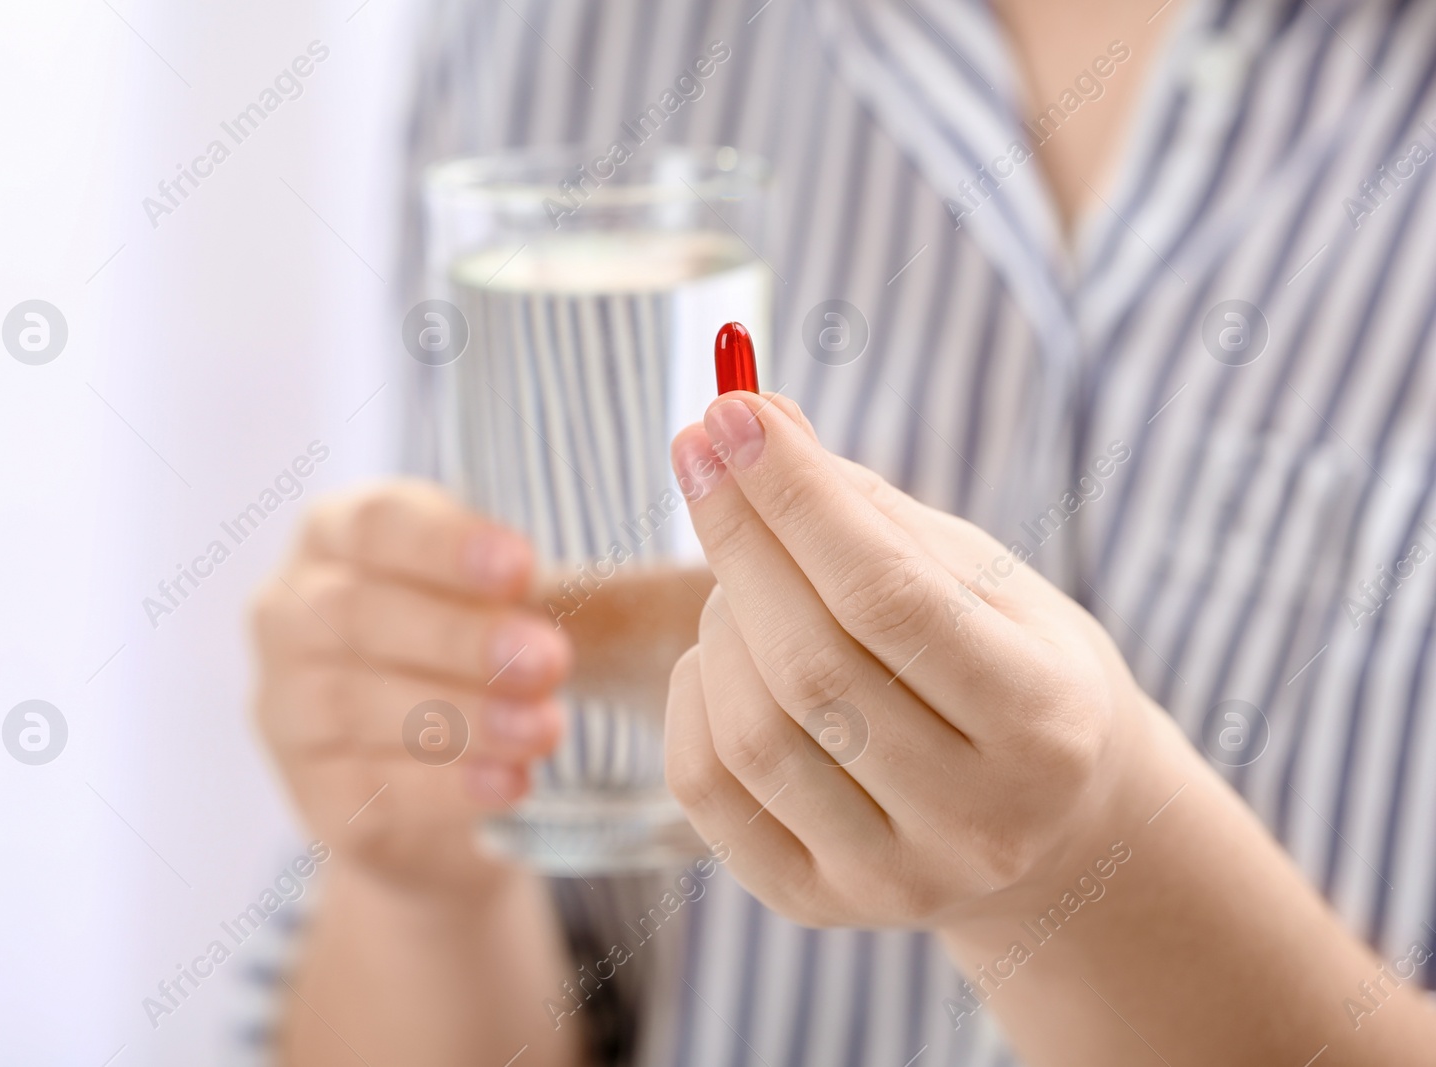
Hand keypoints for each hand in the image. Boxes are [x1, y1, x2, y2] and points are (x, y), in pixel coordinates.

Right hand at [250, 480, 570, 895]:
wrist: (431, 778)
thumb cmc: (470, 649)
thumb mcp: (491, 597)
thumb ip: (520, 586)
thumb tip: (624, 592)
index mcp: (333, 535)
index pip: (374, 523)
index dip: (445, 546)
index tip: (523, 566)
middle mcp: (288, 614)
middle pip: (359, 615)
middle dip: (460, 638)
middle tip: (550, 659)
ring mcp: (285, 708)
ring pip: (357, 705)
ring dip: (461, 716)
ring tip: (546, 728)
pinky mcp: (310, 794)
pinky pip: (369, 789)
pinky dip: (446, 786)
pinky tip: (511, 783)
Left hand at [663, 394, 1162, 928]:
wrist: (1048, 823)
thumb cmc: (1011, 667)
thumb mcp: (981, 577)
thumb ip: (869, 508)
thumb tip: (751, 418)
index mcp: (1044, 722)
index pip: (888, 596)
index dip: (795, 497)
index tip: (731, 409)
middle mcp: (977, 821)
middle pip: (809, 665)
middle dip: (738, 539)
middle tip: (707, 457)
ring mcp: (892, 880)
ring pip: (750, 729)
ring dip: (719, 617)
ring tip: (741, 574)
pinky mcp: (815, 904)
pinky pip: (706, 786)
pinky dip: (691, 695)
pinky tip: (722, 656)